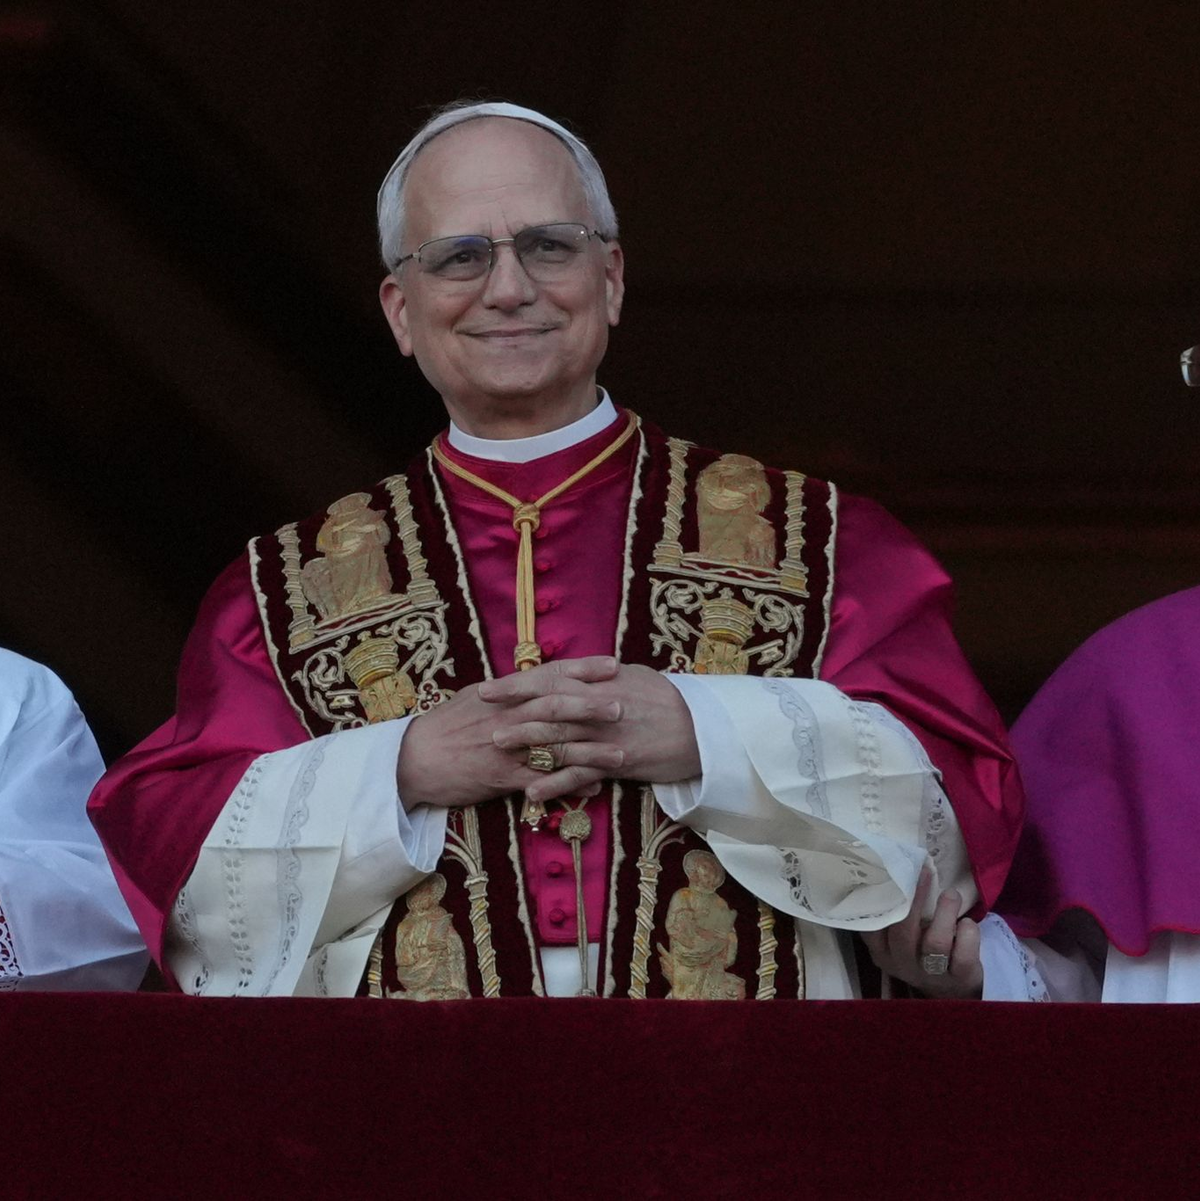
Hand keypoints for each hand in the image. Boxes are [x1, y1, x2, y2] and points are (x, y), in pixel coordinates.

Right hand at [396, 657, 624, 810]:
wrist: (413, 759)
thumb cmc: (445, 726)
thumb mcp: (477, 698)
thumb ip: (511, 691)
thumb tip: (539, 679)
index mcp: (504, 693)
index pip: (549, 674)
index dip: (582, 669)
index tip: (612, 665)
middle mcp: (508, 716)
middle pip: (557, 707)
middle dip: (592, 706)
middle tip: (624, 706)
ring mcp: (506, 747)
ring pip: (555, 746)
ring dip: (591, 751)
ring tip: (621, 754)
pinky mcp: (501, 777)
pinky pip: (541, 781)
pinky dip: (569, 785)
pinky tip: (593, 788)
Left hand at [482, 660, 701, 805]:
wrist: (702, 728)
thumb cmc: (666, 700)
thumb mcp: (632, 678)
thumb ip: (598, 678)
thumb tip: (571, 674)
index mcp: (601, 681)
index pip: (551, 678)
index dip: (516, 684)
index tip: (487, 688)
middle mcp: (600, 705)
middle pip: (548, 707)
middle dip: (512, 713)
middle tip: (483, 720)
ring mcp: (607, 735)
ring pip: (560, 738)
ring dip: (526, 744)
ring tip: (496, 749)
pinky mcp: (617, 763)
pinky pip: (580, 774)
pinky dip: (554, 782)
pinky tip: (531, 792)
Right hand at [860, 867, 982, 998]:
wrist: (951, 991)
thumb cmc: (921, 951)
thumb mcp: (901, 939)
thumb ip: (896, 915)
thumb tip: (901, 867)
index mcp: (882, 951)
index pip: (871, 927)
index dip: (882, 898)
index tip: (894, 872)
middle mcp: (902, 964)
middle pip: (903, 932)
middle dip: (915, 898)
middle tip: (925, 872)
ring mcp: (930, 974)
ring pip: (935, 942)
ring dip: (945, 912)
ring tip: (951, 894)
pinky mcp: (959, 978)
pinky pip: (964, 954)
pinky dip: (969, 933)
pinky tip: (968, 923)